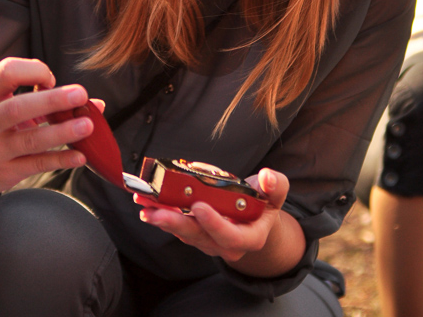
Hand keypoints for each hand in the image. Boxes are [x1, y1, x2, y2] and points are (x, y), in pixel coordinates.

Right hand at [0, 57, 95, 203]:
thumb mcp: (0, 105)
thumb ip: (41, 97)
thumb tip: (92, 103)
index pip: (7, 72)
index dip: (34, 71)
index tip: (51, 80)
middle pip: (18, 108)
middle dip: (51, 100)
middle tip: (80, 95)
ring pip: (30, 140)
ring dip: (61, 132)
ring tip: (87, 126)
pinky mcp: (5, 172)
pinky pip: (36, 164)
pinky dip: (60, 159)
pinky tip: (80, 155)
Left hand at [134, 168, 290, 265]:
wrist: (255, 217)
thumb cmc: (264, 203)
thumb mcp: (276, 192)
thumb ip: (275, 185)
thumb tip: (267, 177)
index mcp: (250, 237)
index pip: (231, 237)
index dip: (214, 224)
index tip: (199, 206)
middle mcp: (226, 245)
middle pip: (200, 238)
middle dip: (177, 224)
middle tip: (158, 212)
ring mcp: (209, 241)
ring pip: (185, 233)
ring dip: (163, 219)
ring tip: (145, 205)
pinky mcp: (195, 233)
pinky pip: (177, 226)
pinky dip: (162, 214)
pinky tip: (147, 204)